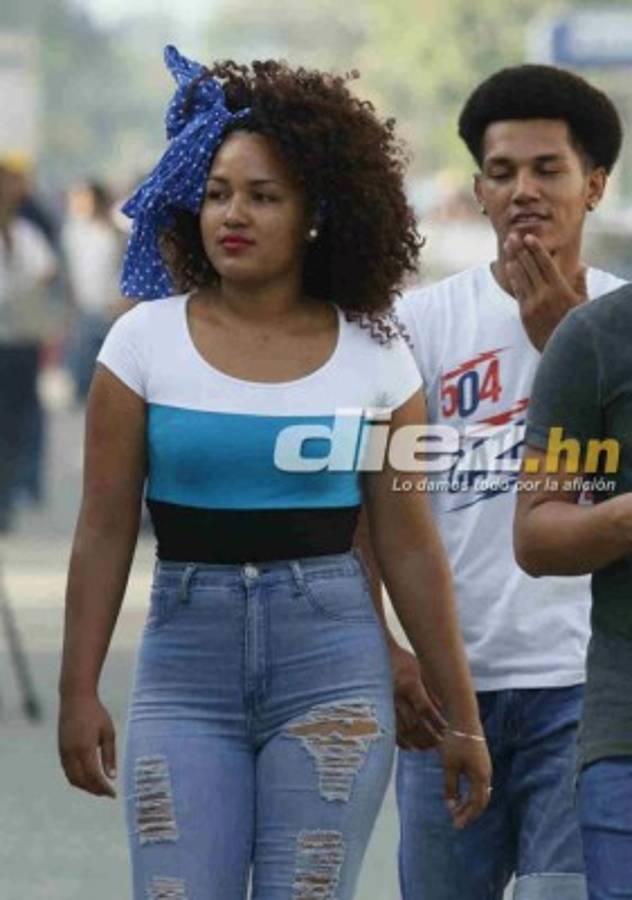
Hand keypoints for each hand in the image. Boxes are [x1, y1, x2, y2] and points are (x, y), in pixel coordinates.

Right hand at [58, 694, 116, 797]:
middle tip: (108, 793)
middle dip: (95, 790)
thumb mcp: (108, 732)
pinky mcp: (61, 750)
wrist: (75, 698)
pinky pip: (68, 771)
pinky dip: (78, 779)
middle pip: (82, 781)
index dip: (104, 788)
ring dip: (86, 787)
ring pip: (73, 779)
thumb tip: (112, 777)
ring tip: (100, 788)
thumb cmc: (96, 713)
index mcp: (85, 748)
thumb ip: (109, 755)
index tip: (114, 794)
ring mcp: (64, 752)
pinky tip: (89, 778)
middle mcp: (72, 753)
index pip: (94, 776)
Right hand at [389, 643, 446, 749]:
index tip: (447, 729)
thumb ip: (432, 691)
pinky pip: (391, 730)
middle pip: (414, 723)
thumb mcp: (422, 670)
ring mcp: (387, 704)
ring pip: (402, 730)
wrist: (381, 656)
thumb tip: (444, 711)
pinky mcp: (380, 709)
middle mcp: (397, 696)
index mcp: (409, 683)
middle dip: (429, 735)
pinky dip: (402, 741)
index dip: (436, 721)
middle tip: (441, 742)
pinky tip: (412, 746)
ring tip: (429, 746)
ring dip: (417, 741)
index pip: (424, 708)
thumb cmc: (405, 662)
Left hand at [440, 728, 491, 828]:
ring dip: (470, 802)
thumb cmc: (455, 741)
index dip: (467, 816)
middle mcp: (486, 774)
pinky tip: (461, 793)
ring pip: (481, 792)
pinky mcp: (482, 760)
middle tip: (456, 821)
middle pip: (481, 800)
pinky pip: (479, 783)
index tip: (456, 825)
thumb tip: (450, 807)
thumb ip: (450, 787)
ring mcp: (485, 767)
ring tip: (457, 809)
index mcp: (480, 778)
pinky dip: (471, 792)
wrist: (464, 719)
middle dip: (469, 812)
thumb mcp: (449, 766)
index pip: (476, 804)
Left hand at [504, 232, 586, 350]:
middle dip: (520, 250)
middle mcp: (545, 294)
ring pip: (522, 277)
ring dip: (515, 260)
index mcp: (560, 288)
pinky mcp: (525, 314)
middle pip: (530, 267)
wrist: (563, 349)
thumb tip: (582, 266)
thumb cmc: (575, 325)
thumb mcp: (582, 304)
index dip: (536, 249)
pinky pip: (518, 291)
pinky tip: (510, 267)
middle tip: (512, 236)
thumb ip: (579, 284)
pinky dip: (514, 278)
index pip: (545, 264)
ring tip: (508, 247)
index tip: (528, 237)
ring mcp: (533, 303)